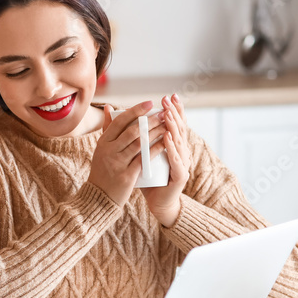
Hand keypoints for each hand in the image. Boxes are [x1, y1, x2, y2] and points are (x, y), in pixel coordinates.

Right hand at [88, 100, 162, 206]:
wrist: (99, 197)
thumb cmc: (103, 171)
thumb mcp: (101, 149)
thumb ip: (107, 128)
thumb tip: (109, 106)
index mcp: (103, 142)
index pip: (119, 121)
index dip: (135, 110)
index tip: (149, 103)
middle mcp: (109, 151)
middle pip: (132, 131)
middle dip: (150, 120)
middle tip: (163, 114)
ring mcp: (117, 164)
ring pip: (140, 144)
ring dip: (156, 133)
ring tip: (167, 126)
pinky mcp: (126, 176)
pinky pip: (144, 159)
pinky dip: (155, 149)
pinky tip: (165, 143)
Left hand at [142, 94, 191, 226]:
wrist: (157, 202)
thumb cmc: (148, 177)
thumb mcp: (139, 154)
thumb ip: (131, 136)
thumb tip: (115, 114)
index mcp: (174, 145)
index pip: (177, 124)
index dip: (175, 110)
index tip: (170, 96)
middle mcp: (181, 152)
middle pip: (180, 129)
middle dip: (174, 113)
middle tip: (169, 99)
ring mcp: (182, 163)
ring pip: (178, 141)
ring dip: (172, 126)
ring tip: (166, 113)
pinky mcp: (180, 175)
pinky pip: (175, 159)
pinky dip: (170, 147)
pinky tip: (166, 137)